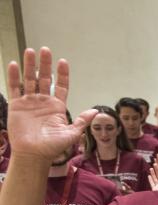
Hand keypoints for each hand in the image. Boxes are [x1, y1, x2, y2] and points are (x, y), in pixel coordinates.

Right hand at [6, 47, 97, 161]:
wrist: (33, 155)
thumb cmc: (53, 147)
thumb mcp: (71, 134)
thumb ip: (81, 121)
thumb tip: (95, 111)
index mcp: (57, 107)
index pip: (61, 86)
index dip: (62, 74)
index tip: (63, 61)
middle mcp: (43, 102)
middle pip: (44, 78)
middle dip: (45, 64)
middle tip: (45, 50)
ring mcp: (30, 102)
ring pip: (30, 79)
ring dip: (30, 65)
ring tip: (30, 51)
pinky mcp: (17, 105)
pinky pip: (15, 87)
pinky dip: (14, 76)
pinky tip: (15, 64)